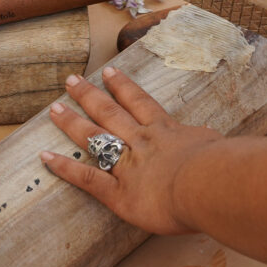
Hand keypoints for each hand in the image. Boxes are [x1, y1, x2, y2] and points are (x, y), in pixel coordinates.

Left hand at [41, 67, 222, 234]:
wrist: (207, 183)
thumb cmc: (220, 165)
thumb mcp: (215, 144)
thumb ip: (204, 141)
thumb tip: (208, 136)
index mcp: (166, 130)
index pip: (140, 103)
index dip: (123, 87)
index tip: (109, 72)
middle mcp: (141, 141)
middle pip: (110, 113)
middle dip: (89, 95)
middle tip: (71, 80)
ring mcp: (127, 165)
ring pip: (94, 137)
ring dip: (72, 122)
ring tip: (54, 108)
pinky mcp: (119, 193)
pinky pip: (87, 178)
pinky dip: (65, 168)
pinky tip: (46, 158)